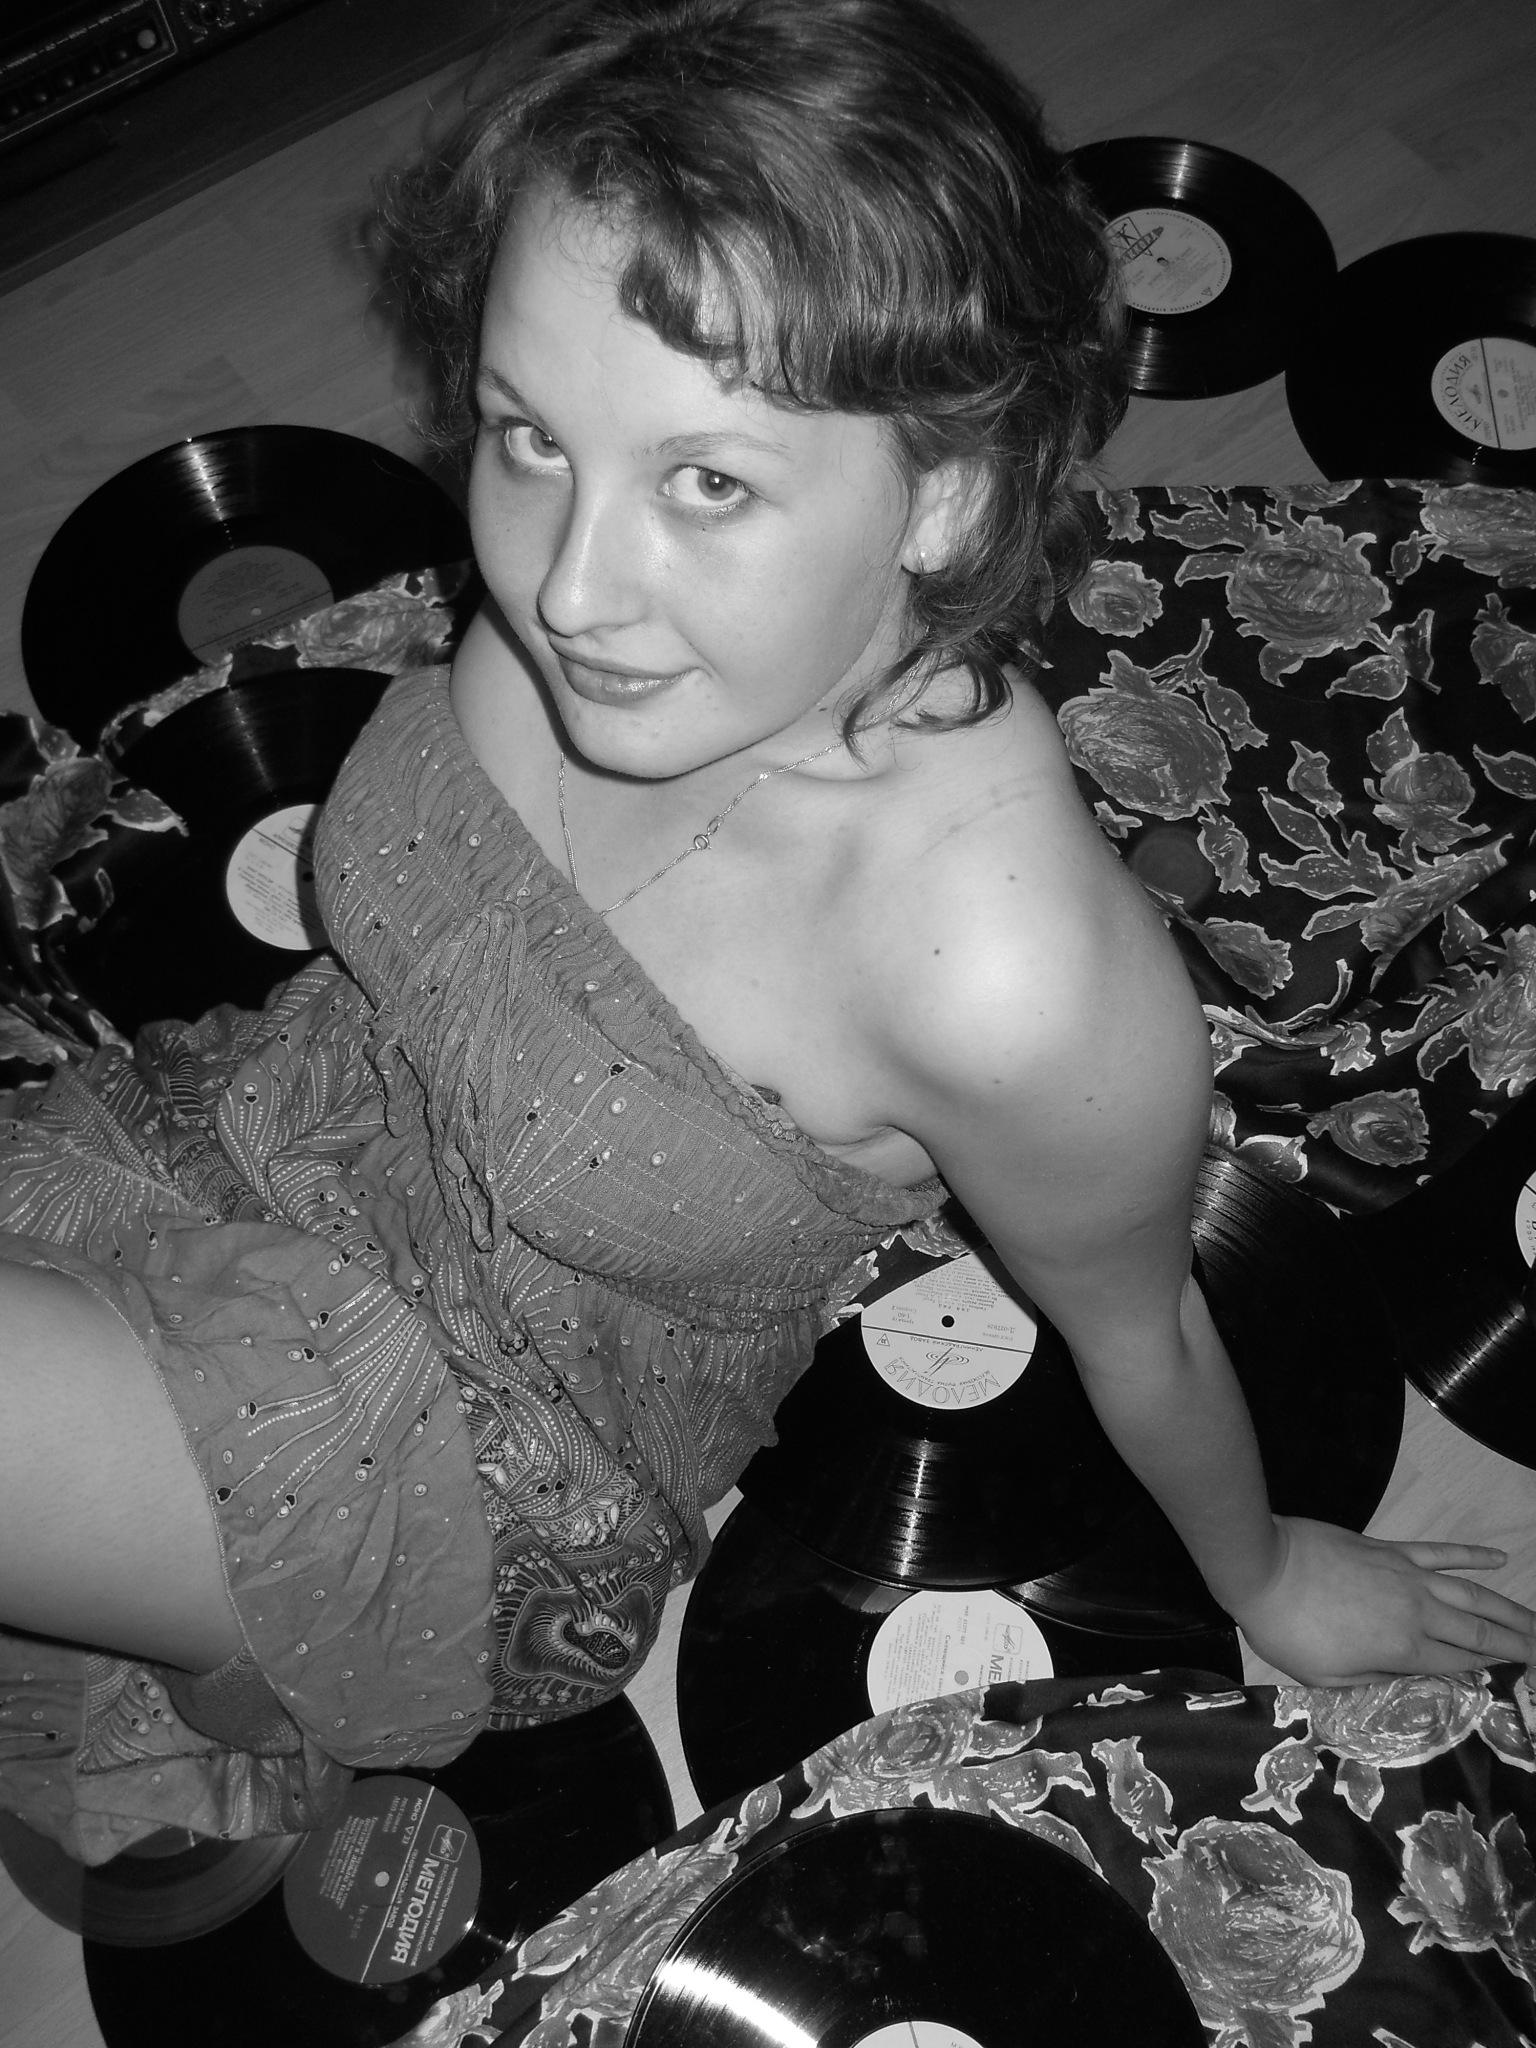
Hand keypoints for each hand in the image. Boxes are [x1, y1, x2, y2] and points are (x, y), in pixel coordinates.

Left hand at [1230, 1515, 1535, 1686]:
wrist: (1262, 1565)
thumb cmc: (1286, 1630)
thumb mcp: (1327, 1679)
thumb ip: (1376, 1682)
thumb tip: (1414, 1683)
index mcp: (1402, 1650)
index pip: (1462, 1666)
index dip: (1497, 1673)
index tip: (1524, 1679)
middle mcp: (1417, 1612)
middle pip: (1480, 1632)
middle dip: (1520, 1644)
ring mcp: (1407, 1576)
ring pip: (1473, 1593)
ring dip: (1510, 1609)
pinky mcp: (1391, 1549)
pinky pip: (1442, 1552)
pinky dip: (1473, 1555)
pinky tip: (1500, 1559)